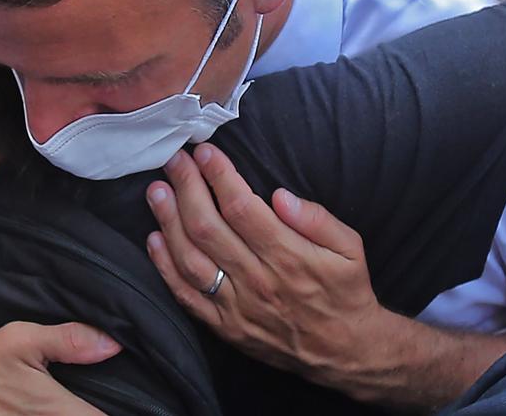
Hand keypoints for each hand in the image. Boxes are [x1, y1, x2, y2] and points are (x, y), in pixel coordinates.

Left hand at [144, 144, 391, 394]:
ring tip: (156, 192)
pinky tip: (155, 240)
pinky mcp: (225, 327)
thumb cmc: (346, 291)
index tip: (205, 153)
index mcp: (289, 256)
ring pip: (191, 259)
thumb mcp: (350, 249)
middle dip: (186, 188)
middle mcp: (258, 280)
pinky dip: (166, 268)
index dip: (219, 176)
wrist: (345, 353)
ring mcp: (237, 307)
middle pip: (208, 228)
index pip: (242, 208)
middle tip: (174, 162)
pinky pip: (187, 295)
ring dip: (168, 222)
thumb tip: (280, 196)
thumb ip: (317, 219)